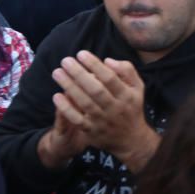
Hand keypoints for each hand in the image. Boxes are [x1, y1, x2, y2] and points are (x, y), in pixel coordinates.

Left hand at [48, 51, 159, 171]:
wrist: (131, 139)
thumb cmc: (131, 107)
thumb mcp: (138, 87)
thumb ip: (127, 70)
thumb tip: (107, 60)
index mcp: (127, 95)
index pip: (110, 78)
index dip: (94, 65)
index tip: (81, 54)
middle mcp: (115, 107)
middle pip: (96, 89)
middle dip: (79, 73)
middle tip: (65, 61)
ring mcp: (103, 120)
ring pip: (84, 102)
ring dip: (69, 87)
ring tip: (57, 73)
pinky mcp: (92, 131)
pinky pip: (77, 119)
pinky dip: (66, 108)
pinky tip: (56, 96)